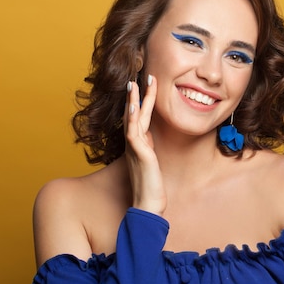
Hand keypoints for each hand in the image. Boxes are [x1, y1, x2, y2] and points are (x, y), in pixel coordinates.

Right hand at [124, 75, 166, 215]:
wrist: (148, 205)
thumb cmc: (150, 187)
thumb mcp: (150, 161)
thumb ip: (148, 147)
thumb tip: (149, 136)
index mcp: (137, 144)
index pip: (137, 118)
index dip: (139, 101)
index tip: (143, 85)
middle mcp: (133, 144)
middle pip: (133, 114)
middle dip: (136, 95)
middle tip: (138, 77)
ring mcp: (135, 148)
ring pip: (133, 120)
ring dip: (133, 101)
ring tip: (134, 84)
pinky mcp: (139, 155)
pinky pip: (134, 133)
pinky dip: (133, 119)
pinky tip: (134, 107)